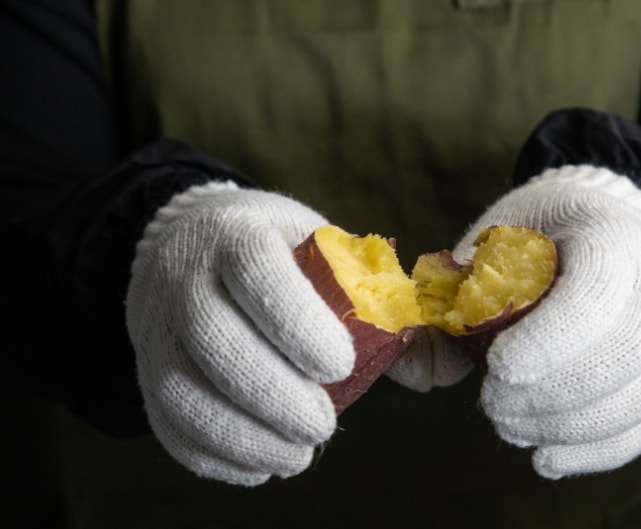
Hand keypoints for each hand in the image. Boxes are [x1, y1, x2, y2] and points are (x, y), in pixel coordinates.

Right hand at [126, 182, 354, 485]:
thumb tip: (435, 371)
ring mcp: (157, 328)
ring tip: (297, 454)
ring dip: (244, 436)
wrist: (192, 248)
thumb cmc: (281, 254)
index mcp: (237, 235)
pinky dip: (215, 456)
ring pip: (181, 390)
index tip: (341, 365)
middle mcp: (185, 278)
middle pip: (215, 339)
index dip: (298, 321)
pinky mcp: (145, 372)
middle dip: (275, 394)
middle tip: (323, 425)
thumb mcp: (329, 254)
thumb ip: (383, 307)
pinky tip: (261, 464)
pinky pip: (167, 423)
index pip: (256, 268)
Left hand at [462, 165, 640, 477]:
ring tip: (509, 427)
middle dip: (549, 394)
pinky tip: (545, 459)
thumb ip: (454, 295)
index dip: (549, 339)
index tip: (497, 368)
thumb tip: (417, 371)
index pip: (595, 293)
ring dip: (564, 427)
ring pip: (633, 400)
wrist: (612, 228)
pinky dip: (592, 453)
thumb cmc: (542, 233)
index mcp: (608, 238)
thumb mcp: (494, 239)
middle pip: (620, 357)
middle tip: (492, 404)